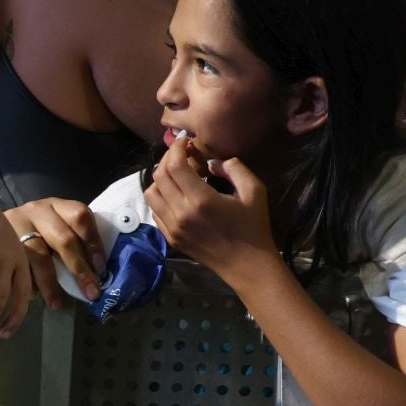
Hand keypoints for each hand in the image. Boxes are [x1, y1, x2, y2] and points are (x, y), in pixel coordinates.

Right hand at [7, 198, 104, 307]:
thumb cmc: (35, 231)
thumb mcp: (56, 226)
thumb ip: (74, 241)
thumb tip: (96, 275)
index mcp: (58, 205)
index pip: (80, 217)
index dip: (93, 242)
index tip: (101, 268)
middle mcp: (37, 210)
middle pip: (63, 239)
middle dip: (79, 269)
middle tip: (90, 293)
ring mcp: (17, 224)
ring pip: (39, 256)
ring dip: (50, 283)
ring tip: (57, 303)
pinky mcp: (1, 242)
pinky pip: (18, 266)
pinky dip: (28, 283)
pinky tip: (33, 295)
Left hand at [144, 139, 277, 283]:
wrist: (246, 264)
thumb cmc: (253, 226)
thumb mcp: (255, 191)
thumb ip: (234, 168)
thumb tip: (211, 162)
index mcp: (201, 200)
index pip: (175, 165)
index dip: (176, 148)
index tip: (184, 141)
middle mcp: (180, 213)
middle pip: (159, 175)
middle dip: (167, 158)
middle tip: (180, 154)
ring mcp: (171, 227)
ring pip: (151, 193)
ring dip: (160, 178)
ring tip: (176, 174)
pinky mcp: (169, 237)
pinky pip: (154, 210)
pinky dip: (160, 196)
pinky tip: (176, 194)